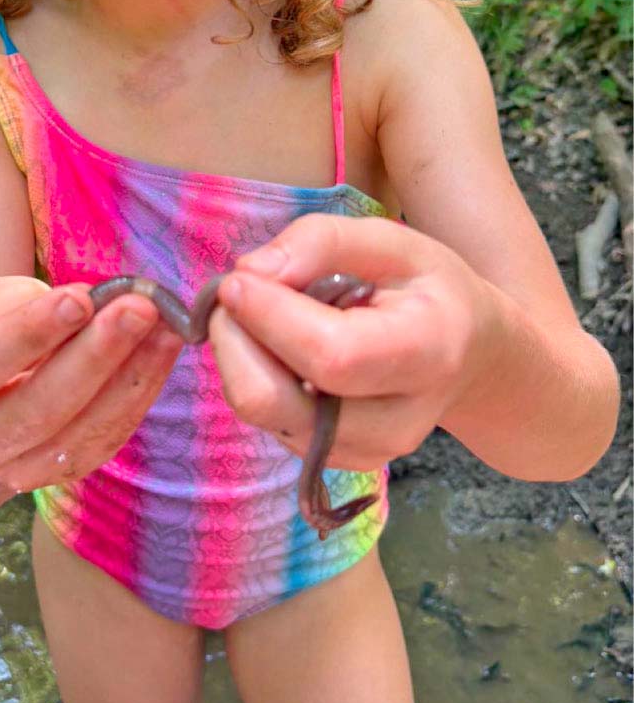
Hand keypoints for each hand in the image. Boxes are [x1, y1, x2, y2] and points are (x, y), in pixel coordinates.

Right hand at [0, 276, 183, 491]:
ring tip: (166, 326)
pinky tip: (164, 350)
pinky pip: (103, 443)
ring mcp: (9, 474)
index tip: (81, 298)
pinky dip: (139, 394)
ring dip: (130, 377)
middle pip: (34, 409)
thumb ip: (20, 304)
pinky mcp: (55, 480)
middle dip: (95, 355)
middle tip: (140, 308)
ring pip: (77, 436)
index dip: (28, 334)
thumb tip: (86, 305)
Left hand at [207, 215, 501, 470]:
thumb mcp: (389, 241)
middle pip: (277, 401)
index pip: (331, 355)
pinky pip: (266, 421)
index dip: (269, 317)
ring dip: (239, 357)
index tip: (237, 279)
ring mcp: (365, 452)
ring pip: (262, 414)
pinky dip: (253, 377)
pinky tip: (276, 345)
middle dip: (235, 340)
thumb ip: (320, 243)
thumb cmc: (425, 288)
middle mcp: (399, 421)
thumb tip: (250, 273)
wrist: (468, 354)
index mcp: (428, 352)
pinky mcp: (335, 461)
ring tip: (262, 313)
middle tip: (235, 292)